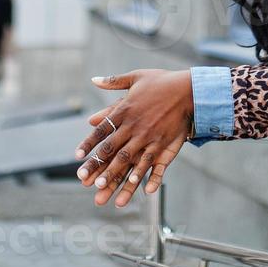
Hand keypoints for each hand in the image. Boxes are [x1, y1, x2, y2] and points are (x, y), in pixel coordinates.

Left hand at [74, 69, 192, 207]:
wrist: (190, 89)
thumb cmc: (162, 82)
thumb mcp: (136, 77)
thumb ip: (114, 81)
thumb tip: (93, 80)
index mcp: (125, 109)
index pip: (102, 129)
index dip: (89, 143)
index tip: (77, 155)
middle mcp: (134, 125)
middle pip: (111, 149)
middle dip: (97, 165)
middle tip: (84, 180)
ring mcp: (148, 136)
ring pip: (128, 160)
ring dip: (114, 175)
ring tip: (103, 189)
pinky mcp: (163, 144)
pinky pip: (151, 163)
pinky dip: (144, 175)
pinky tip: (140, 190)